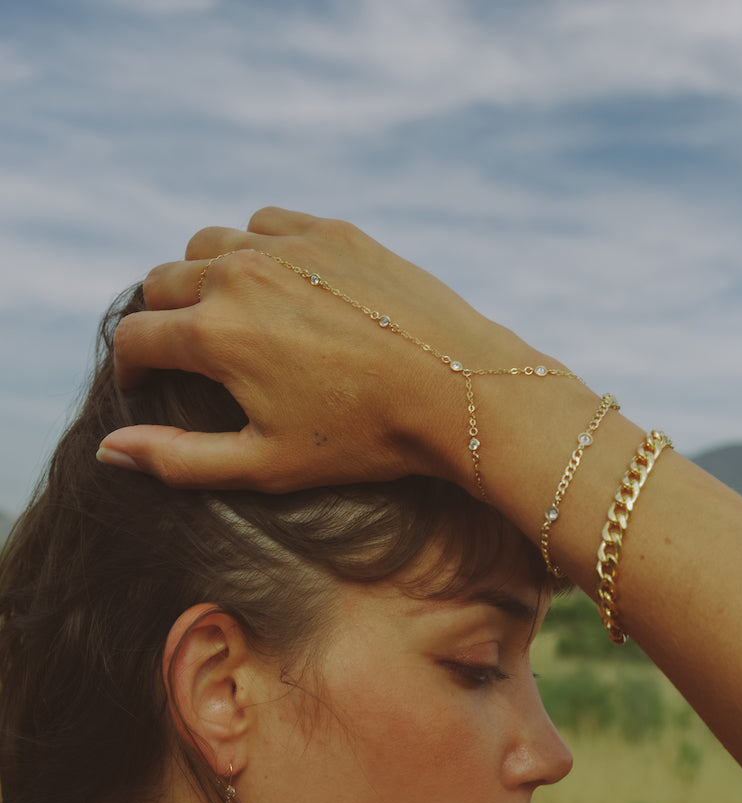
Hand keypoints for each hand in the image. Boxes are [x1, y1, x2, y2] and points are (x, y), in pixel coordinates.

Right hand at [105, 207, 533, 491]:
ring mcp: (287, 245)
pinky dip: (254, 248)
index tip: (145, 386)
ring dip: (202, 276)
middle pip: (163, 281)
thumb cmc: (363, 441)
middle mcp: (239, 274)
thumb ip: (178, 459)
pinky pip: (266, 224)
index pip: (135, 336)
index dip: (130, 368)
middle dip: (160, 319)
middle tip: (183, 353)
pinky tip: (275, 282)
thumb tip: (108, 449)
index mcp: (214, 333)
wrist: (460, 393)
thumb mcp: (264, 465)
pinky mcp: (332, 231)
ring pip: (209, 244)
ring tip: (225, 314)